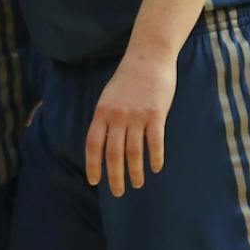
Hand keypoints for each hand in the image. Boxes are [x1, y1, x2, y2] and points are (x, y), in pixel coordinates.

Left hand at [87, 50, 175, 196]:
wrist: (148, 57)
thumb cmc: (128, 79)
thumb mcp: (108, 97)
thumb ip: (105, 118)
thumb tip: (102, 143)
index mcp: (101, 112)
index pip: (93, 144)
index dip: (93, 165)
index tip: (95, 181)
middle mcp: (117, 116)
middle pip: (113, 154)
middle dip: (115, 176)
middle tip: (117, 192)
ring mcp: (136, 116)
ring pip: (134, 152)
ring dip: (135, 172)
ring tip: (137, 184)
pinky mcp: (156, 114)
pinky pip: (155, 142)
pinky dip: (155, 158)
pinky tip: (156, 168)